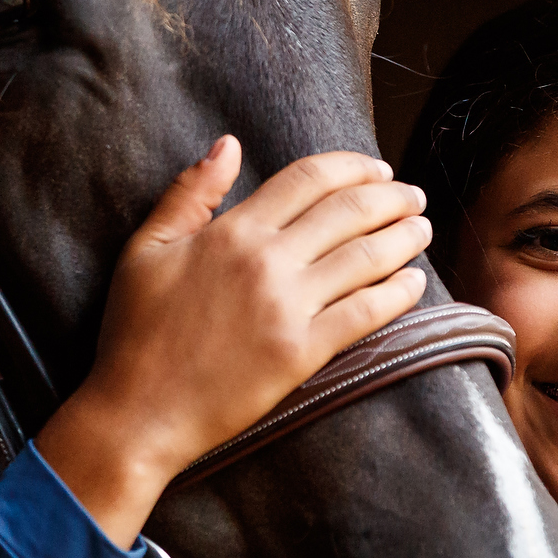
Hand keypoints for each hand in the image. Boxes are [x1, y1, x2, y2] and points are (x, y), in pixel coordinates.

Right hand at [36, 136, 429, 546]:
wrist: (138, 413)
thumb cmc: (135, 333)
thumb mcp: (145, 250)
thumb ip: (188, 194)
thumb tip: (228, 144)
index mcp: (232, 232)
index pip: (308, 179)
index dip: (352, 166)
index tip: (376, 168)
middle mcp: (267, 261)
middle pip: (349, 211)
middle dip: (391, 196)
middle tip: (412, 195)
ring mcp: (288, 308)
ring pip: (367, 257)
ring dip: (405, 237)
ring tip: (422, 229)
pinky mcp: (302, 353)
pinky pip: (366, 314)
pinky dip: (398, 293)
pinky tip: (414, 283)